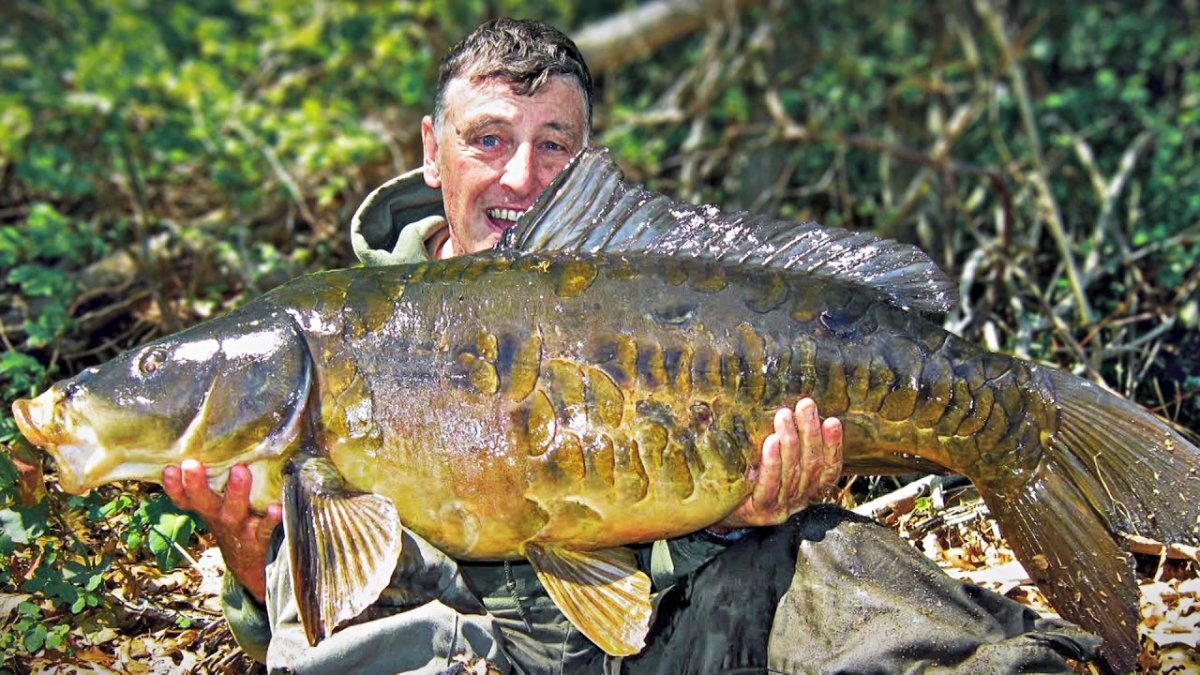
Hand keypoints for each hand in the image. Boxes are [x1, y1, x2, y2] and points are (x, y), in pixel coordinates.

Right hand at [162, 459, 280, 602]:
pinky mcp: (259, 538)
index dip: (173, 486)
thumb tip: (206, 449)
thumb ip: (211, 484)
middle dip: (196, 484)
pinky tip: (276, 507)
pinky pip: (265, 528)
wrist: (248, 566)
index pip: (183, 498)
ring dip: (236, 492)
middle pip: (203, 502)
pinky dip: (270, 519)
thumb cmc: (232, 524)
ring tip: (240, 471)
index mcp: (207, 509)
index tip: (169, 469)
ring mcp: (238, 528)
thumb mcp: (215, 507)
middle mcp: (219, 517)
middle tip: (191, 465)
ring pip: (234, 512)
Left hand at [713, 398, 842, 529]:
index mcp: (808, 489)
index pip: (829, 469)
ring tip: (784, 416)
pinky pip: (768, 485)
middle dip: (810, 433)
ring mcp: (780, 508)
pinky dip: (772, 462)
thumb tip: (796, 408)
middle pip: (811, 466)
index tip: (832, 421)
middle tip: (806, 406)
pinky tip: (771, 441)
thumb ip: (789, 446)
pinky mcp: (759, 511)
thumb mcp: (776, 465)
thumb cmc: (751, 480)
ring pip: (792, 473)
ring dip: (791, 442)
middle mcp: (799, 501)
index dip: (833, 446)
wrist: (722, 511)